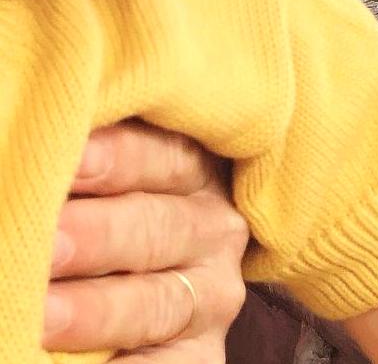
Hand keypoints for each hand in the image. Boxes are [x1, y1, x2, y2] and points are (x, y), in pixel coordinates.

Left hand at [45, 121, 249, 361]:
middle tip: (50, 242)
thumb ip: (87, 173)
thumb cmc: (111, 220)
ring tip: (44, 318)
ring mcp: (212, 296)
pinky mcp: (201, 355)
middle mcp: (213, 230)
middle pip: (158, 230)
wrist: (147, 283)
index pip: (166, 158)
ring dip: (100, 311)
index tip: (73, 161)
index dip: (121, 158)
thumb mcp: (113, 185)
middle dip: (102, 236)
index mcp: (194, 174)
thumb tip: (40, 159)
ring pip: (160, 303)